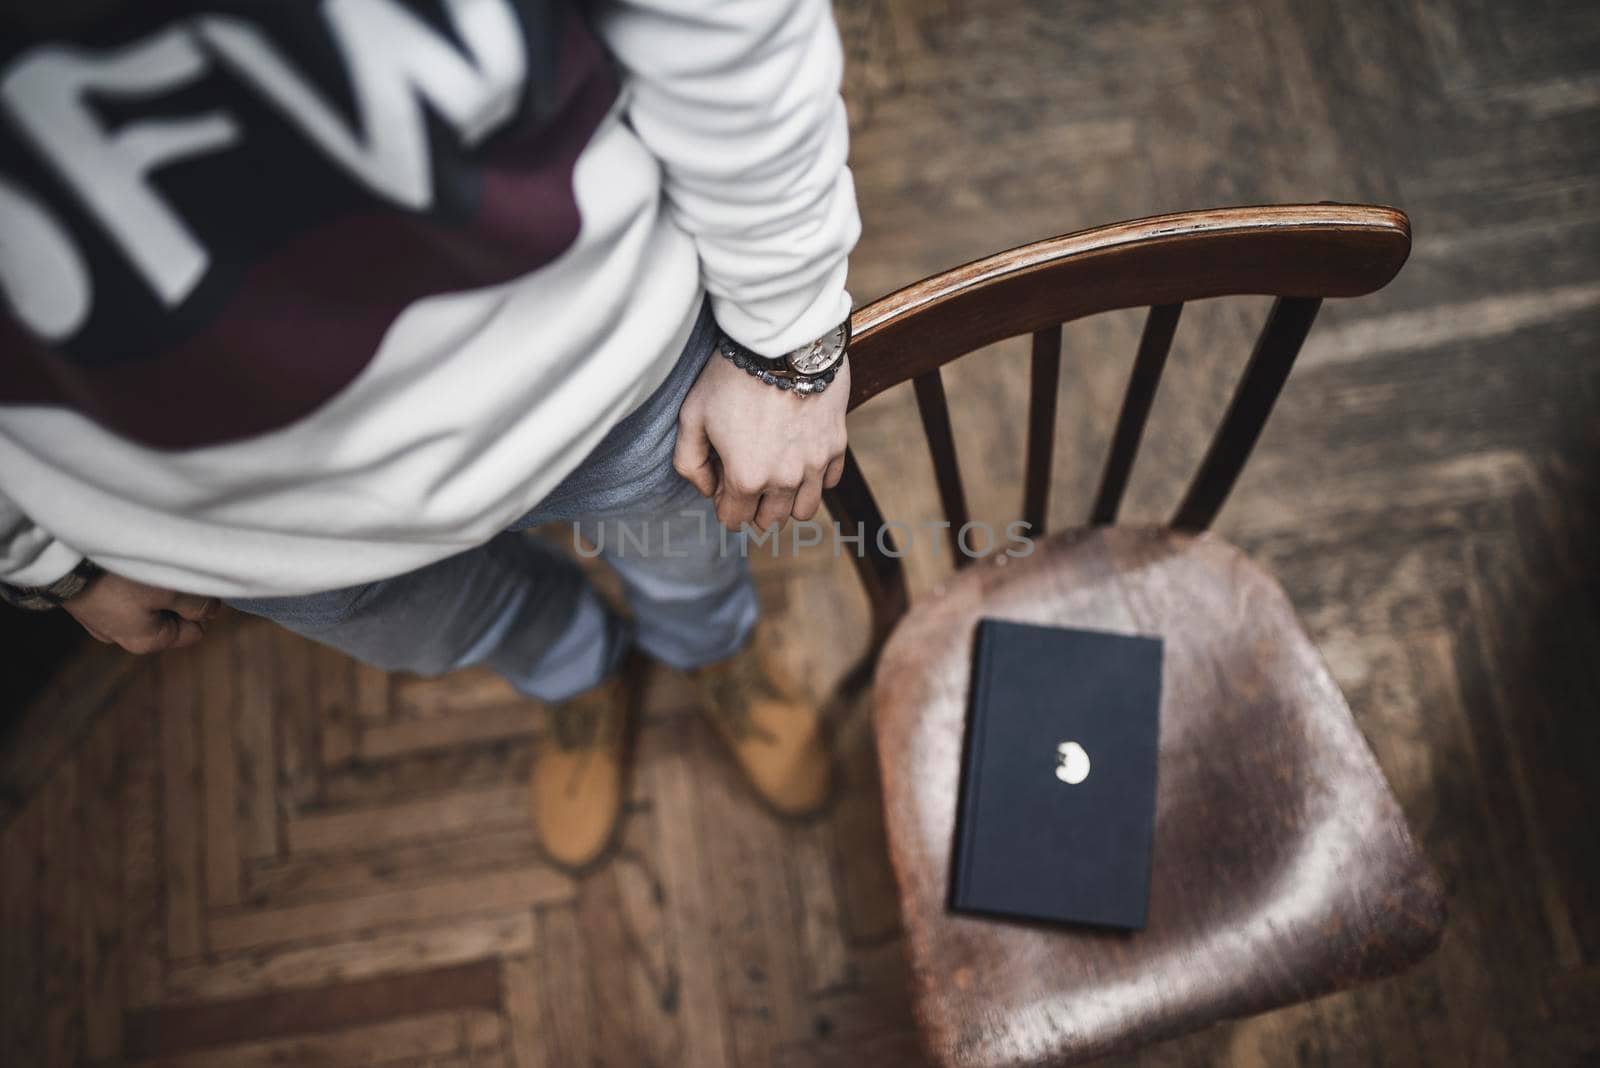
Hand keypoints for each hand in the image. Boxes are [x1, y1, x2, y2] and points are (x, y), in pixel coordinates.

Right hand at [63, 572, 219, 654]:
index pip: (193, 633)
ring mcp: (98, 619)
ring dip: (152, 585)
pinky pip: (119, 592)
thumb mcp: (174, 590)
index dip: (204, 609)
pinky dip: (128, 579)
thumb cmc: (123, 578)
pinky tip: (126, 562)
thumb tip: (212, 612)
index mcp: (145, 642)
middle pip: (168, 618)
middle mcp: (120, 637)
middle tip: (172, 570)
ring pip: (143, 604)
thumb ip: (198, 605)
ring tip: (148, 563)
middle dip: (176, 596)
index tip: (199, 584)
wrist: (61, 559)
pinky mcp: (84, 598)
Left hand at [674, 353, 849, 530]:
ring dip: (787, 501)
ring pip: (804, 510)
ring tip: (776, 474)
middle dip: (754, 507)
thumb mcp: (692, 416)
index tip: (722, 481)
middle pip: (769, 521)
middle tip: (747, 475)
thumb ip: (689, 463)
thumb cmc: (732, 376)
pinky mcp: (837, 445)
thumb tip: (706, 490)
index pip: (733, 519)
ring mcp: (815, 465)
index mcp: (746, 478)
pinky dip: (815, 479)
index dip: (722, 503)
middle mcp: (785, 480)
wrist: (783, 342)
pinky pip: (829, 482)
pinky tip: (800, 456)